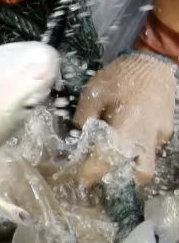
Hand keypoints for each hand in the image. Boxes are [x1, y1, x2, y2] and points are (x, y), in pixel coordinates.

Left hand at [74, 51, 176, 186]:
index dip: (92, 173)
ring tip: (113, 161)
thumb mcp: (94, 92)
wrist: (155, 62)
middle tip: (103, 176)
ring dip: (131, 168)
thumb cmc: (122, 75)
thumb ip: (84, 117)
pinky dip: (138, 151)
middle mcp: (147, 137)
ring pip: (148, 163)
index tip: (80, 180)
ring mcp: (160, 135)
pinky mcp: (166, 131)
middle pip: (140, 175)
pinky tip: (127, 141)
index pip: (108, 160)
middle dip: (122, 181)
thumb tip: (76, 137)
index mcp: (128, 127)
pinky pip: (151, 149)